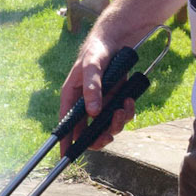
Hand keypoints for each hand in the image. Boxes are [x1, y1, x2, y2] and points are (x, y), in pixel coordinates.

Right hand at [59, 13, 140, 155]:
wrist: (117, 39)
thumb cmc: (98, 49)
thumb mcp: (92, 65)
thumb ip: (92, 88)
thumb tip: (93, 113)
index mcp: (71, 96)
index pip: (65, 123)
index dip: (65, 140)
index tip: (65, 155)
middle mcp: (85, 103)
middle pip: (87, 131)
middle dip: (99, 136)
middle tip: (109, 135)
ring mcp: (101, 103)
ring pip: (106, 126)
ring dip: (116, 123)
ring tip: (123, 108)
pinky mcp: (115, 101)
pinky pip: (120, 116)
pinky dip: (127, 112)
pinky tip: (129, 101)